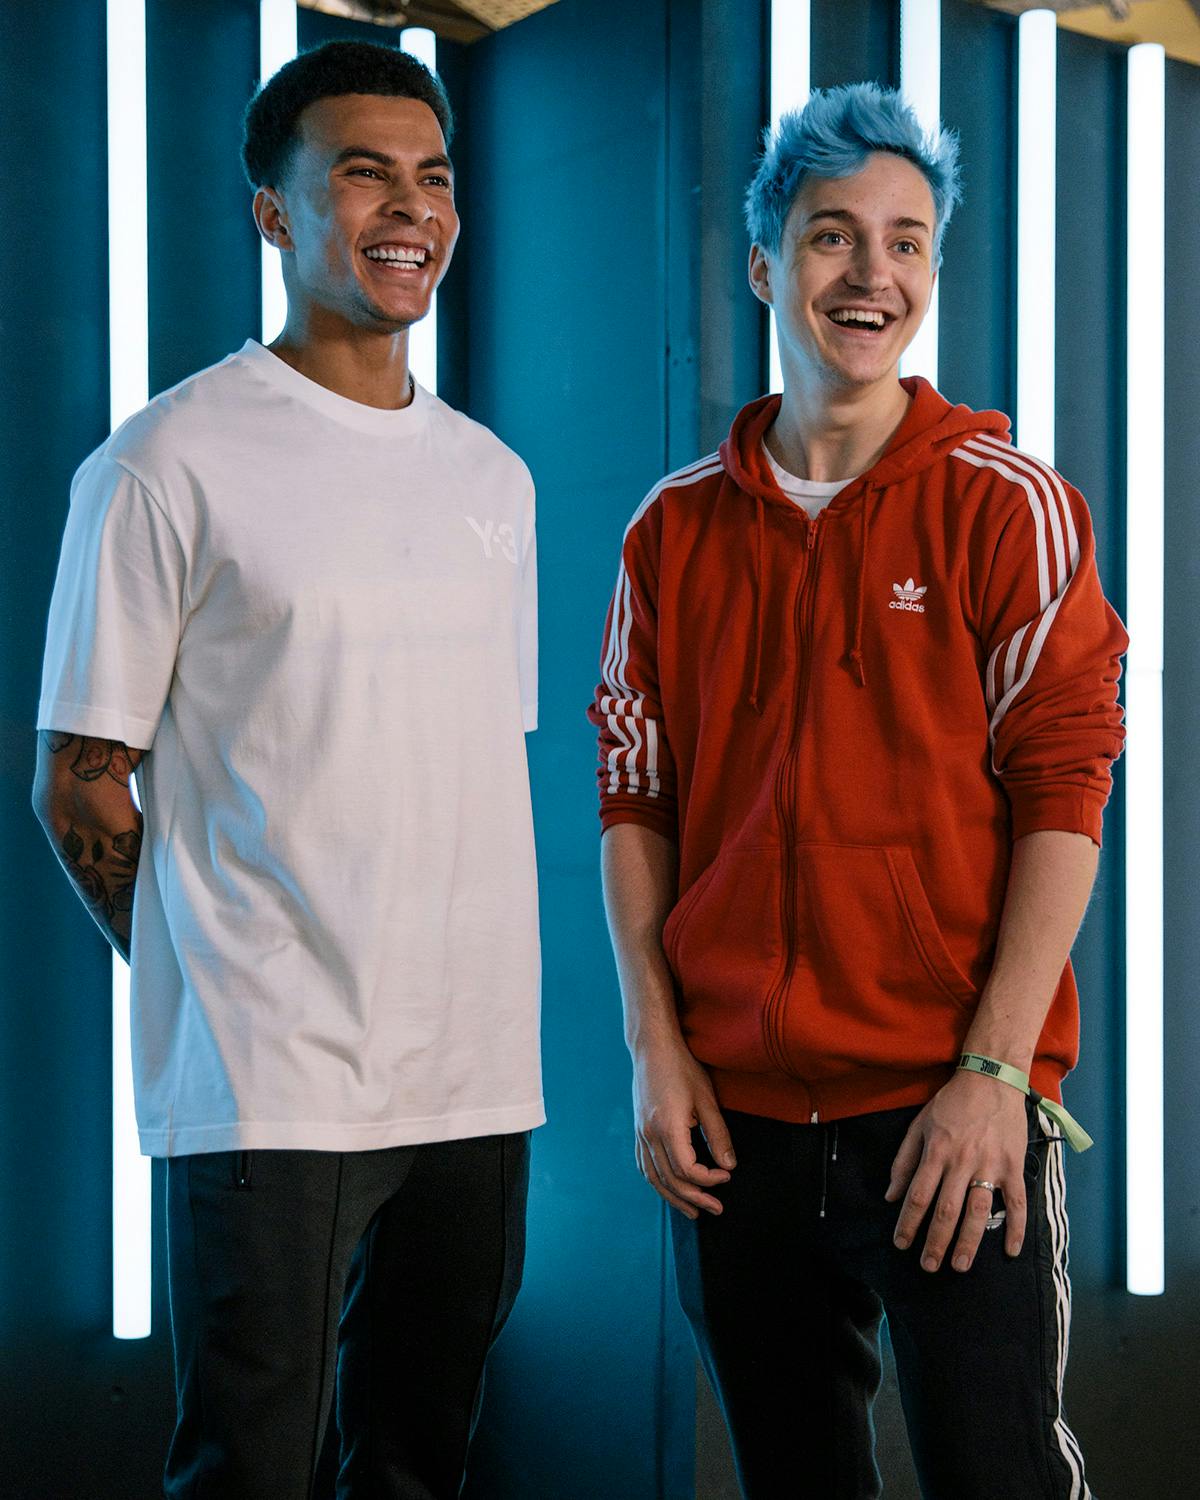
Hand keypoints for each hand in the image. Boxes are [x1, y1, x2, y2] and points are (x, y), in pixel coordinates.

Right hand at [632, 1035, 736, 1218]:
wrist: (652, 1048)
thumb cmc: (682, 1068)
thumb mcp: (707, 1098)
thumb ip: (718, 1134)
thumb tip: (729, 1165)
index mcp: (667, 1127)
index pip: (687, 1169)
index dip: (708, 1179)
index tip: (727, 1177)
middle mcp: (649, 1135)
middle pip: (670, 1180)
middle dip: (695, 1198)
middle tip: (717, 1209)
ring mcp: (640, 1133)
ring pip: (654, 1177)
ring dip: (674, 1197)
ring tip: (693, 1211)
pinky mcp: (638, 1130)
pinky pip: (644, 1165)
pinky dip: (657, 1182)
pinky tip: (668, 1189)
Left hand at [885, 1070, 1027, 1270]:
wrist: (991, 1078)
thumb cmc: (951, 1102)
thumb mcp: (919, 1125)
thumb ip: (904, 1160)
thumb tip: (890, 1195)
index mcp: (936, 1152)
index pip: (918, 1195)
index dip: (907, 1223)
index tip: (901, 1244)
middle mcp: (961, 1162)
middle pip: (946, 1210)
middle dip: (935, 1241)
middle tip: (928, 1266)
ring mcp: (990, 1165)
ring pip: (978, 1211)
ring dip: (968, 1241)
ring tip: (959, 1265)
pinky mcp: (1013, 1166)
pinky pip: (1016, 1202)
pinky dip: (1016, 1228)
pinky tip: (1010, 1251)